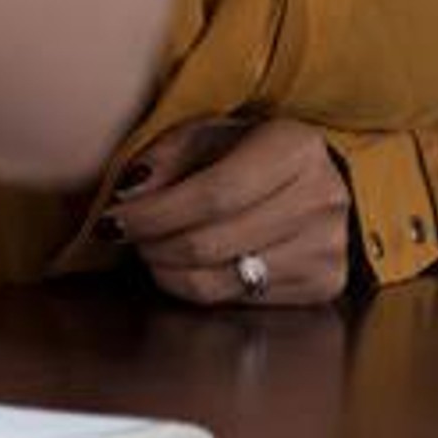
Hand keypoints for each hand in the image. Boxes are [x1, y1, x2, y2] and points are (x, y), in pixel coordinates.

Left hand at [109, 116, 353, 308]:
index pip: (212, 194)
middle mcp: (320, 200)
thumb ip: (167, 154)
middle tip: (128, 238)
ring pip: (217, 282)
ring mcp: (325, 248)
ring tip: (153, 251)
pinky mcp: (323, 285)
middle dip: (152, 245)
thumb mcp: (212, 134)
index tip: (112, 222)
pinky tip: (188, 266)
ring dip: (167, 271)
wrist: (324, 180)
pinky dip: (198, 287)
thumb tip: (127, 193)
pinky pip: (237, 303)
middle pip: (209, 243)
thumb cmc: (256, 152)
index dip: (154, 214)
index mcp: (294, 149)